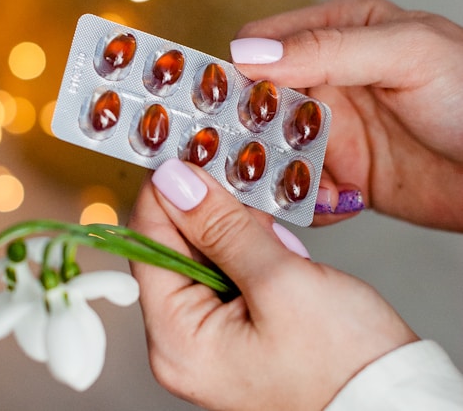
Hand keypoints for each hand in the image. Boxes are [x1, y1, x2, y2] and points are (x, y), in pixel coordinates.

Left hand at [128, 158, 417, 410]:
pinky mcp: (234, 329)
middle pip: (173, 250)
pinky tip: (272, 241)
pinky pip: (226, 273)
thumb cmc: (345, 364)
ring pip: (202, 257)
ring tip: (265, 218)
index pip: (147, 246)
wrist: (393, 403)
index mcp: (176, 340)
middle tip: (233, 176)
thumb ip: (222, 227)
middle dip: (204, 210)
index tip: (184, 155)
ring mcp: (208, 338)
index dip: (163, 194)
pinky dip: (246, 248)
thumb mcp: (280, 281)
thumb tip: (175, 183)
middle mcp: (182, 343)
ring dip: (231, 228)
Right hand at [230, 0, 462, 230]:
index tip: (216, 110)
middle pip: (255, 107)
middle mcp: (324, 81)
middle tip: (250, 161)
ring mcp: (331, 130)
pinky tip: (339, 203)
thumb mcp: (405, 54)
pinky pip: (299, 188)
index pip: (257, 48)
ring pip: (270, 153)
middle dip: (248, 137)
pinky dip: (307, 202)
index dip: (232, 77)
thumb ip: (325, 49)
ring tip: (318, 188)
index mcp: (334, 34)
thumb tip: (247, 53)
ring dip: (279, 176)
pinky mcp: (340, 174)